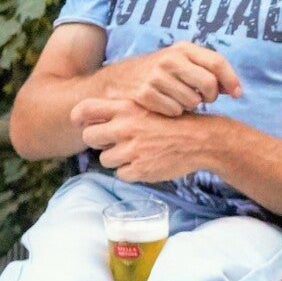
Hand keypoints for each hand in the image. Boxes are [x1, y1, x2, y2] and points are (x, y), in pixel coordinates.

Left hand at [72, 97, 204, 182]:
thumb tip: (93, 118)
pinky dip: (132, 171)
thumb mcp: (149, 106)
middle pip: (90, 137)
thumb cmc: (174, 122)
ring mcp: (132, 150)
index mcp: (127, 108)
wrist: (202, 140)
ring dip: (118, 158)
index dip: (79, 117)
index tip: (82, 123)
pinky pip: (122, 174)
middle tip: (115, 142)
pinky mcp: (139, 170)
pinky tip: (147, 162)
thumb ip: (122, 110)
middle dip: (99, 142)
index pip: (85, 109)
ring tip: (138, 152)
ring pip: (105, 159)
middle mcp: (126, 128)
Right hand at [104, 42, 242, 116]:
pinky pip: (175, 111)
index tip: (237, 94)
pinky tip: (166, 105)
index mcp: (183, 48)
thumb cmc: (159, 72)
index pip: (217, 62)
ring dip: (191, 105)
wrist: (117, 80)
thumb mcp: (182, 62)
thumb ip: (208, 70)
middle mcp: (170, 59)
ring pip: (193, 101)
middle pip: (209, 84)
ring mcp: (156, 76)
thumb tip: (236, 90)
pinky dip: (175, 112)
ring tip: (179, 99)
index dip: (231, 80)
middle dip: (211, 96)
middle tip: (203, 98)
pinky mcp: (145, 94)